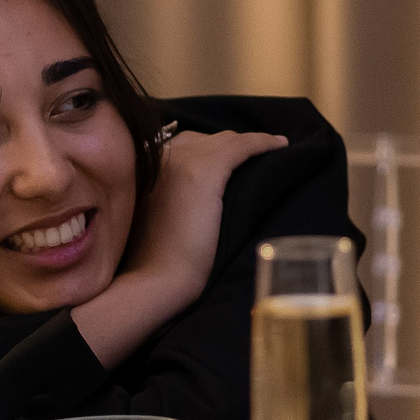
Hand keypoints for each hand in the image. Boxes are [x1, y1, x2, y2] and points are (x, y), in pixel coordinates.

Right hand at [70, 127, 286, 367]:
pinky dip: (262, 143)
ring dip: (243, 142)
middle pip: (197, 140)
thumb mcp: (149, 220)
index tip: (220, 159)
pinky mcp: (203, 170)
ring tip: (266, 147)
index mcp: (140, 168)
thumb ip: (160, 201)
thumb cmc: (150, 264)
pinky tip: (279, 146)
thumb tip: (183, 199)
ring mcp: (180, 160)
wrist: (154, 278)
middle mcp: (158, 156)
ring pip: (220, 140)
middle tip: (243, 158)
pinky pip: (241, 146)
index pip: (175, 147)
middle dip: (219, 146)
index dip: (200, 151)